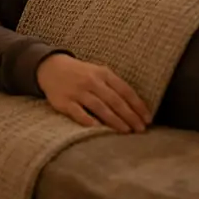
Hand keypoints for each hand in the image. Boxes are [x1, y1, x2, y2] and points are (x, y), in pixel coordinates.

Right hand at [36, 54, 150, 133]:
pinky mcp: (64, 101)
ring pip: (99, 107)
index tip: (147, 119)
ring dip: (114, 120)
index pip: (125, 90)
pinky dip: (89, 121)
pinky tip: (98, 129)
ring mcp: (77, 91)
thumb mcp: (98, 72)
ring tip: (126, 131)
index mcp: (102, 73)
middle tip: (140, 129)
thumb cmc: (81, 73)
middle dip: (130, 116)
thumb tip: (135, 107)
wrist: (51, 67)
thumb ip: (114, 86)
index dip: (138, 105)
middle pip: (114, 100)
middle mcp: (91, 81)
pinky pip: (78, 113)